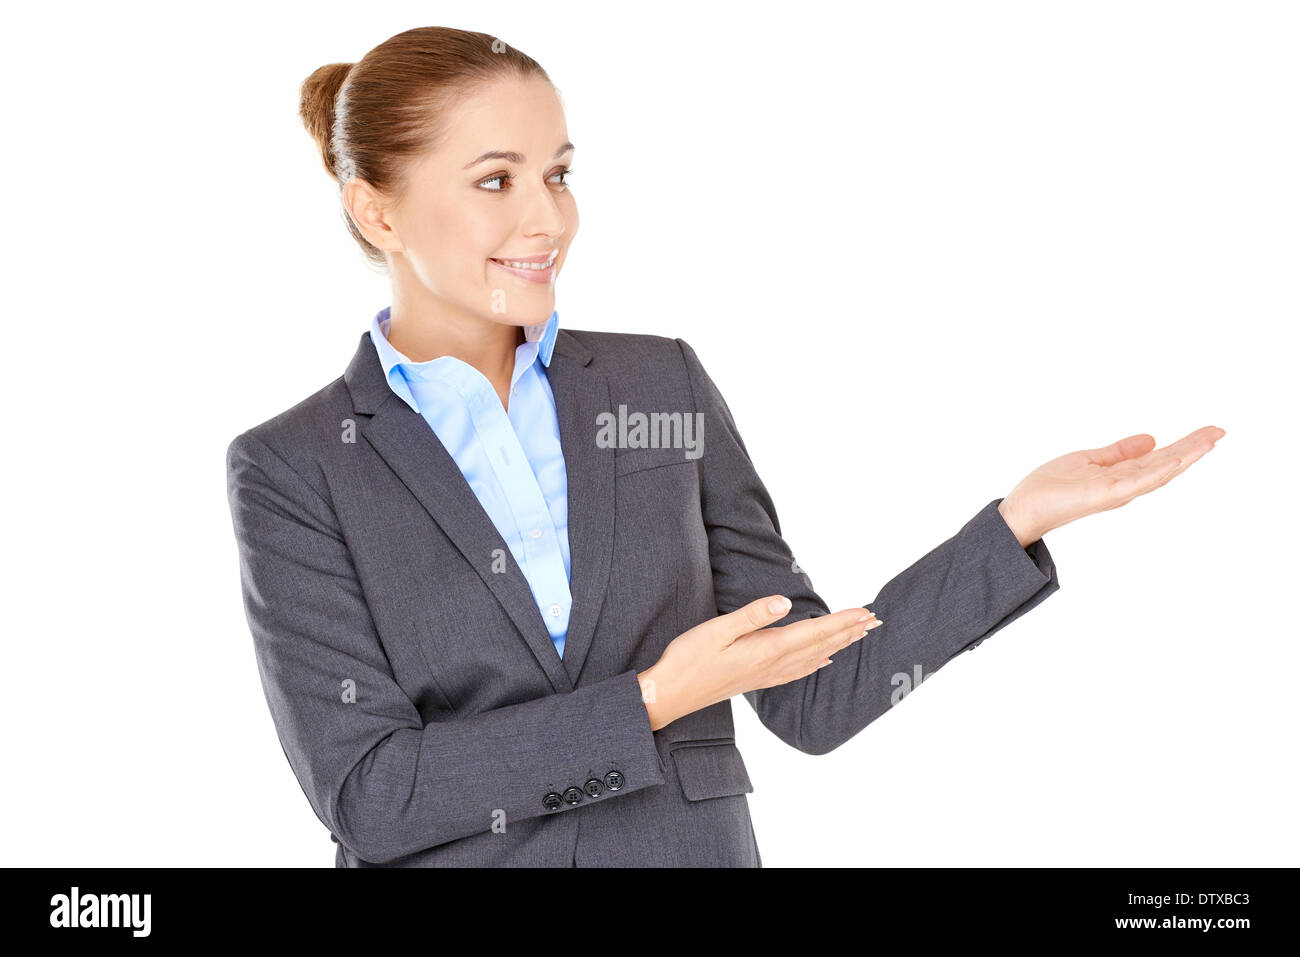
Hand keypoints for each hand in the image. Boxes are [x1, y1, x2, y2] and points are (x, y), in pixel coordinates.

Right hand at [637, 596, 882, 730]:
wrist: (671, 694)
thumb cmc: (689, 659)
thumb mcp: (718, 630)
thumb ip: (753, 615)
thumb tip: (785, 602)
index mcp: (767, 649)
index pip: (815, 631)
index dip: (842, 621)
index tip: (866, 612)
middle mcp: (773, 664)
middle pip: (820, 645)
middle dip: (849, 632)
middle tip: (876, 621)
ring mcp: (767, 675)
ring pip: (813, 657)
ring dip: (838, 645)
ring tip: (858, 636)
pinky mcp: (758, 679)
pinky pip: (797, 670)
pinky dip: (815, 662)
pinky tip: (822, 661)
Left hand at [998, 426, 1226, 546]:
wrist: (1024, 509)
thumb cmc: (1051, 488)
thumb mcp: (1089, 460)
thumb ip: (1119, 452)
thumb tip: (1150, 439)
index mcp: (1122, 476)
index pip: (1161, 458)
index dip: (1186, 446)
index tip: (1210, 431)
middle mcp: (1125, 486)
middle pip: (1166, 465)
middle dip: (1193, 449)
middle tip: (1220, 431)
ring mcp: (1116, 492)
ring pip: (1158, 473)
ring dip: (1184, 457)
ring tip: (1209, 441)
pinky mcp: (1103, 496)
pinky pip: (1135, 484)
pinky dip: (1156, 472)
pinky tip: (1174, 461)